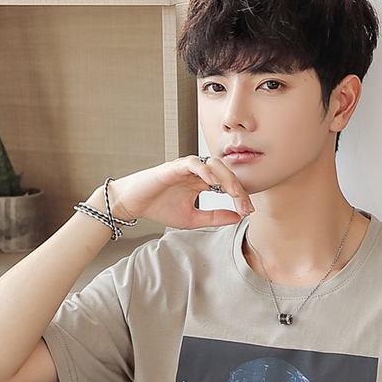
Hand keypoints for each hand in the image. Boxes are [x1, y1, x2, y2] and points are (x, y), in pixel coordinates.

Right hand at [105, 156, 253, 229]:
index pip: (227, 184)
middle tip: (245, 204)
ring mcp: (186, 168)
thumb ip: (215, 217)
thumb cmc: (159, 208)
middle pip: (225, 173)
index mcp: (201, 182)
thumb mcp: (193, 219)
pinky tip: (212, 182)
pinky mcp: (173, 167)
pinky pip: (193, 163)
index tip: (248, 210)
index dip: (240, 196)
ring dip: (226, 178)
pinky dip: (204, 170)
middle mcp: (196, 172)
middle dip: (238, 188)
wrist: (133, 204)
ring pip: (213, 164)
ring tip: (233, 193)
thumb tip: (238, 217)